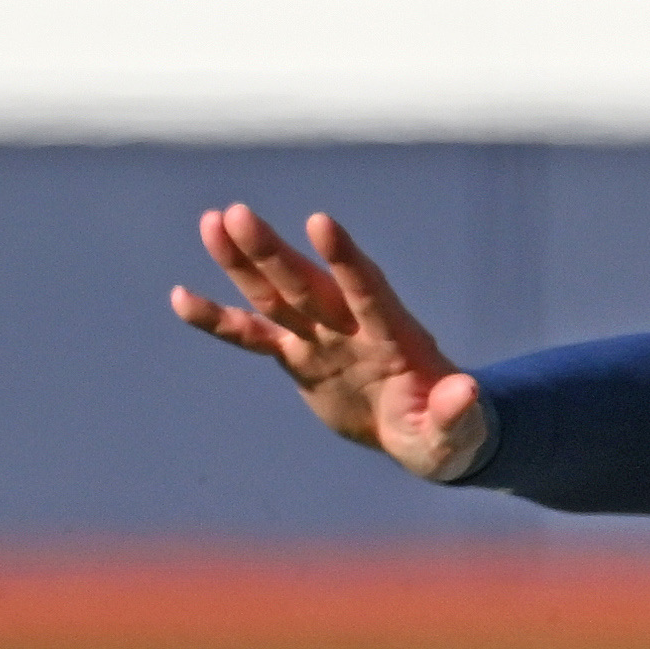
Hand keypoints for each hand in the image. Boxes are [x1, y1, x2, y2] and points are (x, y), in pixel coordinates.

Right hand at [172, 205, 490, 483]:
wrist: (422, 434)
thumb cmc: (449, 433)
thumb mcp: (459, 433)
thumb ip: (458, 412)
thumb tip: (468, 392)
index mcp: (394, 337)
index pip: (367, 291)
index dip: (345, 261)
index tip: (321, 223)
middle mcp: (352, 327)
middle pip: (307, 285)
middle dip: (273, 254)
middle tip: (235, 214)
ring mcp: (322, 338)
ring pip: (276, 296)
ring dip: (244, 264)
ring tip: (212, 224)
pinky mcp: (299, 356)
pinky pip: (253, 337)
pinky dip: (219, 320)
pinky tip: (181, 298)